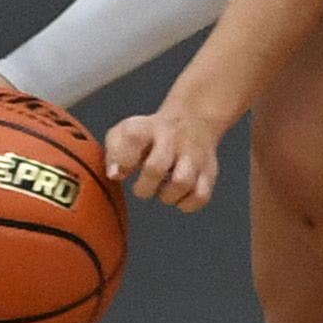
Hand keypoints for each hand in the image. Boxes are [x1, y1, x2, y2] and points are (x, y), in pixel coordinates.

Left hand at [105, 105, 221, 211]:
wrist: (194, 120)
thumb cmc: (151, 135)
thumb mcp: (125, 131)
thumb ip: (113, 152)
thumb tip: (114, 175)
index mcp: (148, 128)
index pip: (133, 137)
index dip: (123, 160)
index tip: (119, 172)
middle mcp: (173, 139)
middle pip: (156, 167)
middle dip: (144, 187)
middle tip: (143, 187)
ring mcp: (194, 155)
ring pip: (182, 183)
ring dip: (167, 196)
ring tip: (163, 190)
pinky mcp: (209, 171)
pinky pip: (200, 196)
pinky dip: (186, 203)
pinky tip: (179, 195)